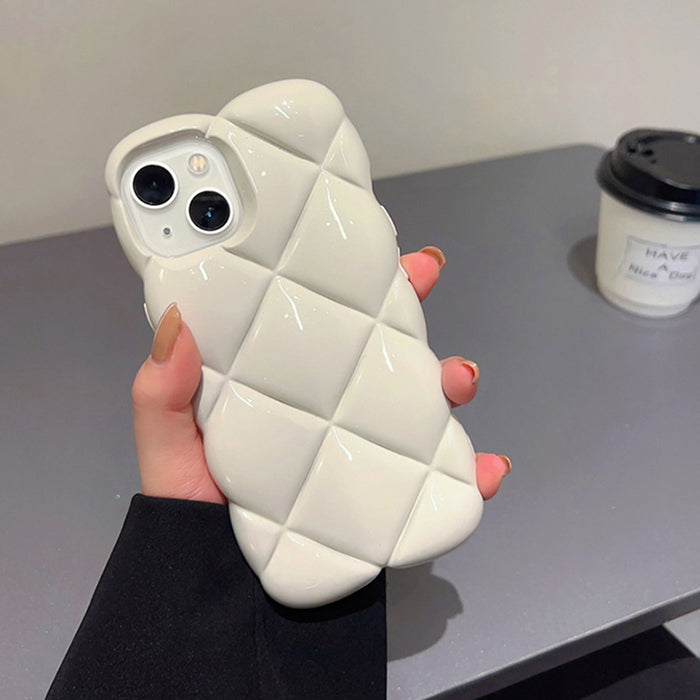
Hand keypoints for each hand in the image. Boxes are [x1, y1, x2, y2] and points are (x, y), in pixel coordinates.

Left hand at [131, 247, 510, 503]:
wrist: (225, 591)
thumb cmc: (196, 508)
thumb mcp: (169, 446)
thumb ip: (163, 393)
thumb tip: (177, 320)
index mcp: (281, 381)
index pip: (319, 319)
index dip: (349, 280)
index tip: (370, 247)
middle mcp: (328, 405)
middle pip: (380, 346)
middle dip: (410, 306)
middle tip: (427, 278)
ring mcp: (362, 447)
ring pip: (421, 400)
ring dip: (451, 382)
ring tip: (458, 380)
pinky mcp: (386, 493)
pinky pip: (441, 479)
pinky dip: (472, 472)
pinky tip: (488, 467)